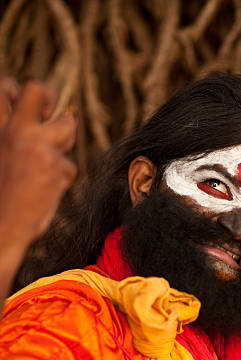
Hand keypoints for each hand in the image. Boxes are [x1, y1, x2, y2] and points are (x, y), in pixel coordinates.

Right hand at [0, 78, 76, 249]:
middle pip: (38, 90)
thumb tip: (42, 121)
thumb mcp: (0, 156)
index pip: (5, 87)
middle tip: (53, 113)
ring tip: (49, 163)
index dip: (17, 89)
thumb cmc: (0, 198)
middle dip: (49, 95)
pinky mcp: (56, 166)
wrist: (2, 226)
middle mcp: (15, 132)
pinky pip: (69, 166)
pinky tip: (46, 192)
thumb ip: (13, 140)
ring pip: (67, 126)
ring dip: (65, 141)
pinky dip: (61, 179)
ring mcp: (38, 147)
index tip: (22, 104)